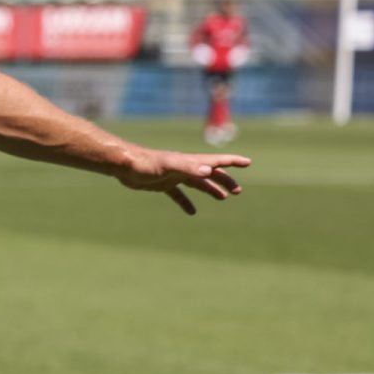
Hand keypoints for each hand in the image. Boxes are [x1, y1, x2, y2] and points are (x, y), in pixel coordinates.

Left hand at [117, 148, 250, 215]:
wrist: (125, 166)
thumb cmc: (147, 163)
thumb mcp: (170, 165)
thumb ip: (189, 168)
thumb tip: (209, 171)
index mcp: (190, 162)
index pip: (216, 161)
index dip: (232, 161)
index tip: (248, 162)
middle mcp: (185, 168)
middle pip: (210, 174)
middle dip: (225, 180)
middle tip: (238, 191)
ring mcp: (174, 176)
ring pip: (197, 184)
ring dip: (210, 190)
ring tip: (223, 198)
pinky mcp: (162, 185)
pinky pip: (178, 194)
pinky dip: (186, 202)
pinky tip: (191, 212)